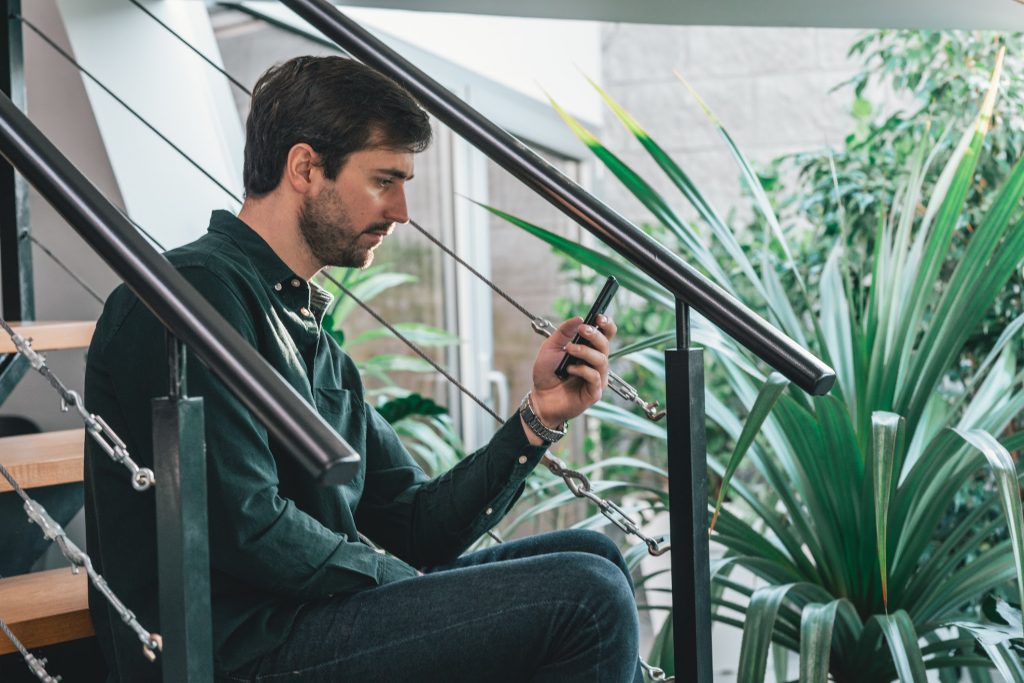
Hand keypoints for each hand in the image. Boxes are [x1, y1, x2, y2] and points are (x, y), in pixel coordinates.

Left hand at [527, 315, 616, 429]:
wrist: (540, 397)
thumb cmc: (547, 373)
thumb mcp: (550, 347)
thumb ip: (564, 332)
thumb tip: (579, 318)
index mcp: (589, 350)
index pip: (606, 334)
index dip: (606, 324)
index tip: (599, 317)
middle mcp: (595, 363)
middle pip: (606, 344)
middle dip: (595, 335)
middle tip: (582, 330)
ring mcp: (597, 378)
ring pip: (601, 360)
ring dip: (585, 352)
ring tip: (570, 350)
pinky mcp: (594, 392)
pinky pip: (595, 377)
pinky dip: (582, 370)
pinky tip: (569, 369)